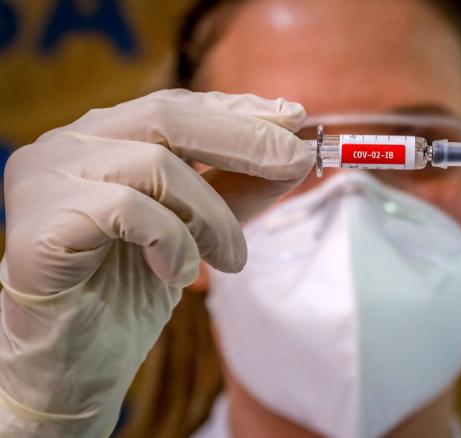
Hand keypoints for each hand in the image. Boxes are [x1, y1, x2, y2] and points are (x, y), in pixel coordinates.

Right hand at [0, 89, 312, 436]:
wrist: (76, 367)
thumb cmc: (129, 293)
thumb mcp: (198, 230)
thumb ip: (236, 190)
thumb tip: (297, 155)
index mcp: (102, 139)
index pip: (178, 107)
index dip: (239, 110)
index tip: (295, 118)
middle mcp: (66, 145)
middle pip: (167, 116)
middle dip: (244, 139)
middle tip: (298, 160)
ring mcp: (44, 178)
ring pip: (156, 165)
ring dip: (213, 216)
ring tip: (233, 259)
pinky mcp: (38, 222)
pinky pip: (129, 209)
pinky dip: (173, 241)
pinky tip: (179, 274)